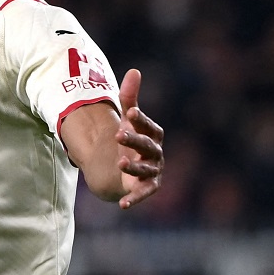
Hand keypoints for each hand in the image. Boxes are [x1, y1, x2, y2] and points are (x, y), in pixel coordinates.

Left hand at [115, 69, 163, 208]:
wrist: (120, 167)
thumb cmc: (128, 139)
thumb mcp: (126, 119)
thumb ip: (129, 97)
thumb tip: (134, 70)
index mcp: (153, 135)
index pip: (149, 126)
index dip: (140, 120)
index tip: (128, 112)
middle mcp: (155, 154)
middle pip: (147, 146)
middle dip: (134, 140)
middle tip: (118, 134)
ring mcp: (151, 172)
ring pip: (144, 169)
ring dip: (133, 167)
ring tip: (119, 162)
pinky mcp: (144, 188)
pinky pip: (141, 194)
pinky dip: (134, 199)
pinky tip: (123, 204)